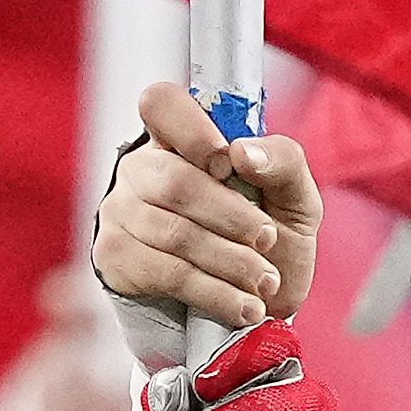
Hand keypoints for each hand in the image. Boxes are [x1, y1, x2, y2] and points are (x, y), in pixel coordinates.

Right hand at [91, 79, 318, 360]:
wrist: (254, 302)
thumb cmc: (270, 235)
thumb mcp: (295, 195)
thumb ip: (282, 161)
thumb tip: (243, 153)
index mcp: (179, 137)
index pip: (161, 104)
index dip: (193, 131)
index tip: (228, 164)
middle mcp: (142, 168)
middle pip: (175, 182)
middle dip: (231, 216)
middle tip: (268, 240)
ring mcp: (122, 212)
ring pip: (173, 233)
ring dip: (230, 261)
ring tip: (265, 281)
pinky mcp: (116, 258)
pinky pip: (165, 273)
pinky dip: (214, 292)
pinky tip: (244, 306)